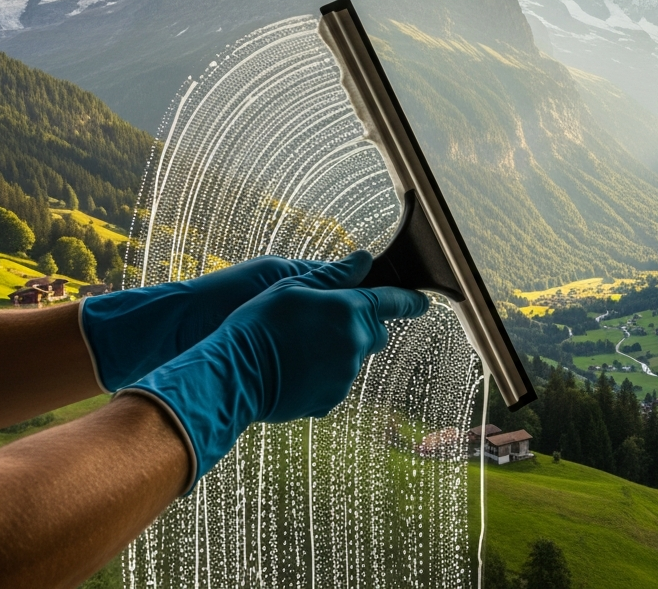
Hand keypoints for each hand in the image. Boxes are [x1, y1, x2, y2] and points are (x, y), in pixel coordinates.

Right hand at [120, 251, 428, 486]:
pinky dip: (324, 374)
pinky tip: (295, 368)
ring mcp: (345, 374)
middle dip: (364, 325)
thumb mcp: (292, 286)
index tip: (423, 301)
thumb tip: (364, 260)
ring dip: (339, 350)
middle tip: (331, 321)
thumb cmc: (258, 323)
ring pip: (354, 357)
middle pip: (377, 333)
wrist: (234, 375)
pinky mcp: (331, 398)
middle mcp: (354, 343)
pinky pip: (337, 381)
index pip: (392, 301)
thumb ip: (335, 275)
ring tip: (300, 346)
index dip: (410, 300)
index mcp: (349, 310)